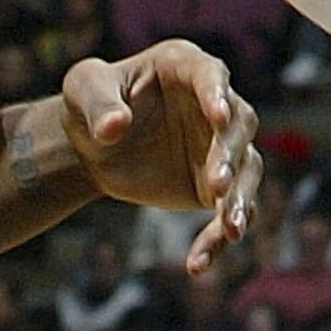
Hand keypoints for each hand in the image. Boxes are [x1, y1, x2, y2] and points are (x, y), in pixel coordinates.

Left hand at [60, 41, 261, 272]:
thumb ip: (98, 104)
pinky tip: (198, 264)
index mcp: (186, 67)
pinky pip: (229, 210)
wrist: (90, 148)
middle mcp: (215, 103)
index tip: (220, 117)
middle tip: (216, 187)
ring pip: (247, 169)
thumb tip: (114, 127)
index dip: (218, 95)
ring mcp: (220, 145)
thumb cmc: (90, 104)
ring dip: (242, 199)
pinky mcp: (216, 185)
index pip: (212, 75)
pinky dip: (218, 238)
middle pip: (238, 126)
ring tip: (230, 231)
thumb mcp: (83, 89)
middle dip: (230, 156)